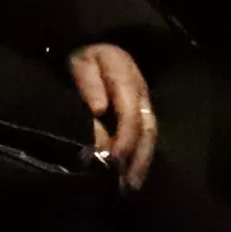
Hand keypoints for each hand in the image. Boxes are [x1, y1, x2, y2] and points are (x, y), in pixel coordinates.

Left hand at [66, 41, 156, 189]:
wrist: (94, 43)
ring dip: (142, 163)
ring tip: (129, 187)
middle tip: (125, 185)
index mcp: (127, 80)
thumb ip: (89, 83)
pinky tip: (131, 175)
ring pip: (150, 137)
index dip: (124, 140)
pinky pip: (146, 137)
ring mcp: (144, 103)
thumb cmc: (83, 55)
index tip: (113, 160)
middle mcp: (141, 94)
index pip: (130, 116)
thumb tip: (99, 109)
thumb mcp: (81, 62)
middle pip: (147, 131)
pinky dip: (140, 157)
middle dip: (138, 159)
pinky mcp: (141, 112)